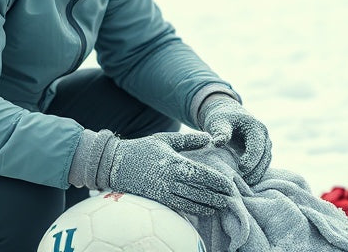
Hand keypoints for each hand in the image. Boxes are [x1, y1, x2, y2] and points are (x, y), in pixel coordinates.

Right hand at [86, 131, 233, 215]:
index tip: (231, 184)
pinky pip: (180, 208)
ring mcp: (163, 192)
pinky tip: (205, 210)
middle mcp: (170, 179)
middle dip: (218, 195)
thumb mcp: (165, 139)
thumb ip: (188, 140)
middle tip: (233, 198)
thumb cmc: (141, 149)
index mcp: (174, 163)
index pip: (203, 174)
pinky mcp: (157, 200)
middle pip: (201, 190)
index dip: (219, 181)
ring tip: (223, 206)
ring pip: (192, 202)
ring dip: (209, 205)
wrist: (114, 164)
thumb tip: (209, 138)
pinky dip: (195, 210)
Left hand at [199, 95, 272, 183]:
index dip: (251, 159)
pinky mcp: (261, 153)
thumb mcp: (218, 122)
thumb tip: (217, 142)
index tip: (241, 169)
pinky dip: (255, 174)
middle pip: (264, 157)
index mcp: (256, 127)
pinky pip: (261, 165)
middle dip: (255, 170)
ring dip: (257, 174)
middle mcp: (264, 136)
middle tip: (243, 183)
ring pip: (265, 163)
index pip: (257, 147)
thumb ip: (220, 132)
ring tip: (244, 185)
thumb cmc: (221, 118)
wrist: (227, 115)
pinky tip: (245, 183)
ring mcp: (264, 145)